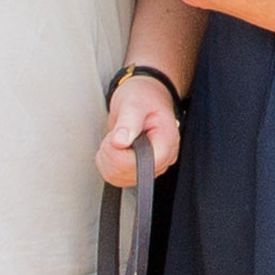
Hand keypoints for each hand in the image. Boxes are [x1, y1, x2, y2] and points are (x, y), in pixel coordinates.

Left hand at [98, 69, 183, 189]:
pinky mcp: (137, 171)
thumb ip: (128, 121)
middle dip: (112, 153)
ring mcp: (150, 168)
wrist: (144, 96)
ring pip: (119, 178)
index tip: (116, 136)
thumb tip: (119, 142)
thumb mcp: (134, 102)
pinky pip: (115, 178)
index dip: (121, 154)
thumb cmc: (144, 97)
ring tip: (115, 138)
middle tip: (115, 133)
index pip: (143, 165)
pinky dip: (107, 164)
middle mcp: (162, 159)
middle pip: (128, 173)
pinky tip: (113, 148)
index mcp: (166, 143)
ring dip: (108, 159)